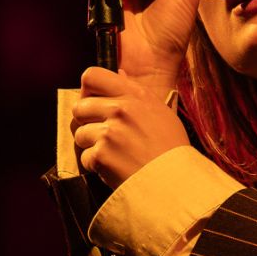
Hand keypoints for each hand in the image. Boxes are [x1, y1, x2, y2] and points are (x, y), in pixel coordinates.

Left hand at [71, 66, 189, 188]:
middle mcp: (120, 109)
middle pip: (80, 107)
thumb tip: (118, 73)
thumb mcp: (161, 111)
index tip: (94, 104)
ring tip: (114, 154)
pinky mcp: (101, 155)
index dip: (87, 91)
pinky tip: (115, 167)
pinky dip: (97, 166)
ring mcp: (110, 132)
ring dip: (92, 146)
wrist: (176, 182)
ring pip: (80, 134)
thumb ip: (136, 93)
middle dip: (87, 122)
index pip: (92, 76)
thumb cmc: (171, 148)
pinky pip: (85, 157)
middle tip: (104, 135)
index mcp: (135, 94)